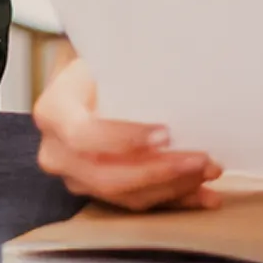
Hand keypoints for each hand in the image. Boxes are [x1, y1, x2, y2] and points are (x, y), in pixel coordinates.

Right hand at [32, 59, 223, 210]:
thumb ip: (127, 69)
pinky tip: (204, 194)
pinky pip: (137, 203)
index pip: (85, 135)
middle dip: (161, 172)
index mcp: (53, 112)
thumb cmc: (98, 66)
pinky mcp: (96, 192)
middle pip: (108, 176)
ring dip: (174, 187)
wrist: (82, 83)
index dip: (125, 140)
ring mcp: (75, 177)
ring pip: (125, 195)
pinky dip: (173, 199)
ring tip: (209, 171)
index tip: (167, 133)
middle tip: (203, 160)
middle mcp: (56, 152)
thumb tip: (178, 68)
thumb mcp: (104, 58)